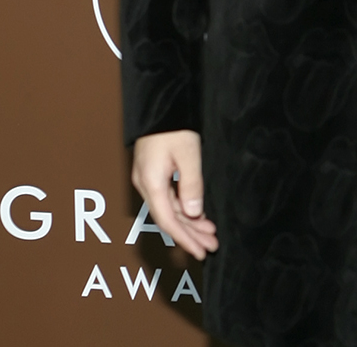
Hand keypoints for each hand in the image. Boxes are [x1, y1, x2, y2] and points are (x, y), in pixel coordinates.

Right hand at [131, 129, 217, 259]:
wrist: (160, 105)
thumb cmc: (173, 125)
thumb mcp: (188, 153)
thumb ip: (191, 184)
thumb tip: (192, 213)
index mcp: (151, 182)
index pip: (168, 221)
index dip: (185, 239)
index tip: (200, 252)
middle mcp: (145, 184)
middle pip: (168, 217)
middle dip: (190, 233)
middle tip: (211, 245)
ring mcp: (148, 178)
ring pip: (169, 208)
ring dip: (189, 221)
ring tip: (209, 232)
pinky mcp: (153, 171)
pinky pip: (168, 197)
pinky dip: (183, 207)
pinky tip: (197, 213)